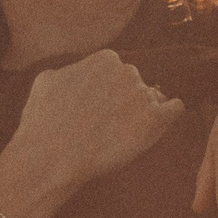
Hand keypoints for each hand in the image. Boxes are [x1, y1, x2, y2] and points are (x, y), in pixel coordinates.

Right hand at [0, 51, 183, 217]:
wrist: (50, 157)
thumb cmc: (42, 123)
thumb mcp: (46, 80)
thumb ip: (69, 70)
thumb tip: (77, 72)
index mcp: (105, 59)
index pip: (117, 71)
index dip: (108, 91)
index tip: (99, 109)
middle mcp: (127, 72)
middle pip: (135, 84)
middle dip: (125, 101)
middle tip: (108, 124)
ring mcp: (142, 95)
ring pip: (153, 98)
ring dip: (142, 113)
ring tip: (119, 134)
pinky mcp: (155, 120)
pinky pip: (175, 109)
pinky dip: (169, 116)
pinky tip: (158, 125)